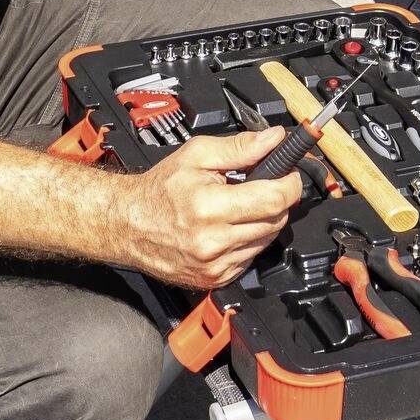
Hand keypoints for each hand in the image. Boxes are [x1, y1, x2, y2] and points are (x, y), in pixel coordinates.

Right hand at [118, 127, 302, 290]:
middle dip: (276, 200)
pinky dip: (249, 240)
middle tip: (262, 185)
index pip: (273, 199)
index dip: (289, 184)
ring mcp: (215, 265)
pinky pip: (251, 257)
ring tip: (240, 205)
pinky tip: (230, 227)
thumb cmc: (160, 190)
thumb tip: (273, 139)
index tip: (289, 175)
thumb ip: (239, 147)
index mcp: (210, 207)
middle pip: (275, 221)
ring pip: (266, 240)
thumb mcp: (197, 154)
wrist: (129, 225)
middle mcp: (214, 242)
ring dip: (263, 221)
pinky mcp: (216, 279)